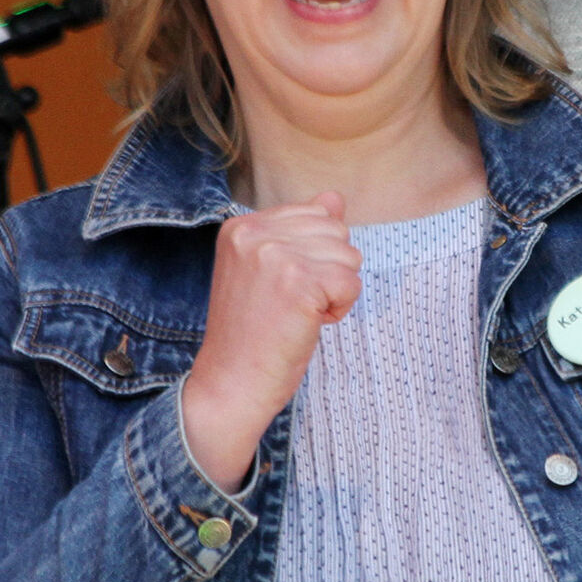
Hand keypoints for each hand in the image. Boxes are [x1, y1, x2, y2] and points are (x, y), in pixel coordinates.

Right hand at [182, 193, 360, 489]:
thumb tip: (335, 197)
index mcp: (241, 226)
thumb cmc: (252, 334)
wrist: (230, 384)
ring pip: (348, 256)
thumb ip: (300, 231)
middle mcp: (254, 233)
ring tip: (298, 314)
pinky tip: (309, 323)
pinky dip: (339, 309)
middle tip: (291, 304)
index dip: (313, 256)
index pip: (315, 214)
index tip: (282, 287)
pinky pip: (352, 283)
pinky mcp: (297, 282)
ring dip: (334, 291)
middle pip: (336, 232)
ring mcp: (274, 255)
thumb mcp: (270, 271)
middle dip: (328, 271)